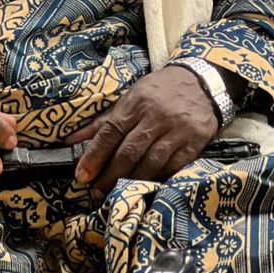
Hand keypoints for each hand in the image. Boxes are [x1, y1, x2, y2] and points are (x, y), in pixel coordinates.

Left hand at [68, 65, 220, 196]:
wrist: (202, 81)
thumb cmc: (160, 91)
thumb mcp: (131, 97)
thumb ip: (103, 121)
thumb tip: (71, 140)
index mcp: (138, 102)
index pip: (111, 131)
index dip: (94, 155)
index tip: (82, 175)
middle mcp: (157, 115)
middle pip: (129, 151)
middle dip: (110, 174)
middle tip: (96, 191)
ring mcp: (178, 129)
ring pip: (151, 162)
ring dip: (132, 180)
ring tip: (117, 191)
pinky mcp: (195, 141)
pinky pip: (173, 166)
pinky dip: (158, 177)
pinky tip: (146, 184)